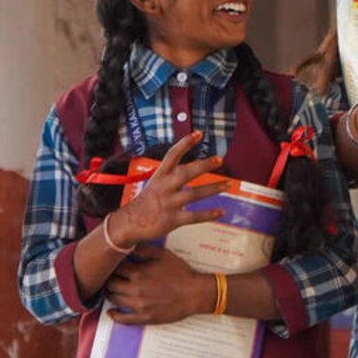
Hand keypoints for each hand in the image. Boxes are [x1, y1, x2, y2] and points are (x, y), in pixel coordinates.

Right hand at [105, 131, 227, 249]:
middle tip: (219, 159)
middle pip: (186, 173)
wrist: (129, 224)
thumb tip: (193, 168)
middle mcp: (164, 187)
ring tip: (228, 184)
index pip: (172, 155)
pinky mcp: (172, 220)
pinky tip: (221, 211)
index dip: (185, 143)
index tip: (199, 133)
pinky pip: (194, 216)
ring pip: (195, 194)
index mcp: (160, 176)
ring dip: (213, 188)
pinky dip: (208, 214)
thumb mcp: (155, 184)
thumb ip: (172, 176)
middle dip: (204, 165)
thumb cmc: (145, 202)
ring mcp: (168, 204)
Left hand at [106, 246, 208, 324]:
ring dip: (110, 294)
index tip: (113, 265)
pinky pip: (123, 319)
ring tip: (112, 290)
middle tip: (110, 277)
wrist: (195, 293)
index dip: (113, 265)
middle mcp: (136, 289)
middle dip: (109, 279)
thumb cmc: (181, 272)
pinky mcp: (144, 317)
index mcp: (139, 272)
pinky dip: (114, 316)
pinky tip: (111, 312)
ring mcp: (139, 305)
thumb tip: (129, 245)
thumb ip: (143, 250)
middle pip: (111, 284)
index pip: (115, 268)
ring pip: (114, 299)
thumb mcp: (163, 255)